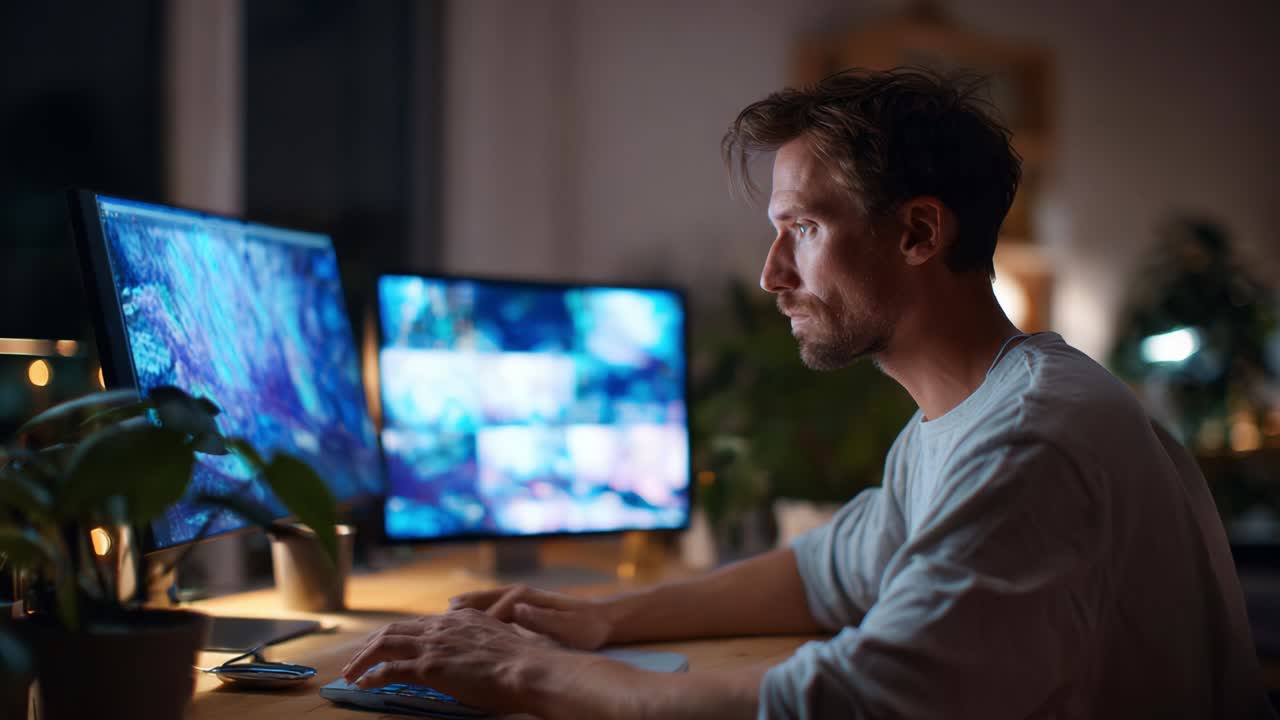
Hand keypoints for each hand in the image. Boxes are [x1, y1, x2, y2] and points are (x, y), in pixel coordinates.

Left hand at [341, 608, 577, 714]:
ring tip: (350, 672)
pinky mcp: (429, 667)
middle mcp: (442, 626)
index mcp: (459, 618)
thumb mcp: (499, 638)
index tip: (386, 646)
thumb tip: (476, 644)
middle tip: (356, 659)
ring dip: (362, 658)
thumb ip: (480, 635)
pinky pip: (390, 670)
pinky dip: (372, 676)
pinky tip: (363, 685)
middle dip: (370, 644)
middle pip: (394, 629)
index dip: (398, 635)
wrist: (527, 668)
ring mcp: (434, 645)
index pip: (419, 624)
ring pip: (385, 644)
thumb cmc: (521, 661)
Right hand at [449, 584, 612, 650]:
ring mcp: (519, 599)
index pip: (493, 608)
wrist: (600, 619)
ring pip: (484, 603)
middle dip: (460, 610)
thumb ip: (542, 618)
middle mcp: (519, 594)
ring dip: (465, 609)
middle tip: (434, 622)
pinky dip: (475, 612)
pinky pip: (491, 608)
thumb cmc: (585, 626)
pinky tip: (464, 621)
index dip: (473, 618)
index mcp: (526, 598)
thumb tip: (517, 610)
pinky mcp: (520, 608)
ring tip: (442, 618)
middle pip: (482, 600)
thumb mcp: (567, 626)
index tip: (453, 628)